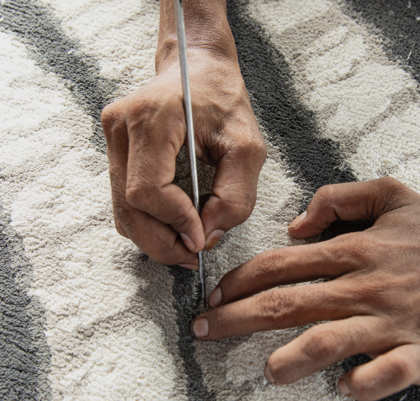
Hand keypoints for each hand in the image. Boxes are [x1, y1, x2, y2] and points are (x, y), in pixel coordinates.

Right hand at [101, 40, 265, 265]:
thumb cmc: (224, 101)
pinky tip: (174, 225)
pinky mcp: (114, 149)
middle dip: (163, 242)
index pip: (147, 191)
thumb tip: (206, 236)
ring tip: (187, 242)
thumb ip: (235, 196)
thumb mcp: (247, 147)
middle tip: (194, 254)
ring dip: (155, 237)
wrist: (198, 67)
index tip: (201, 237)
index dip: (175, 223)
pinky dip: (149, 223)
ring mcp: (111, 138)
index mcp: (152, 118)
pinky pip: (124, 201)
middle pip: (128, 209)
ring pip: (122, 211)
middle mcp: (121, 127)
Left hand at [191, 178, 419, 400]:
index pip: (278, 265)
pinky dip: (358, 383)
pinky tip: (343, 385)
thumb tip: (295, 225)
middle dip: (235, 319)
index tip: (215, 296)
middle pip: (285, 303)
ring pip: (325, 342)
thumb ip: (336, 198)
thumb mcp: (388, 192)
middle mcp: (363, 286)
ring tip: (268, 371)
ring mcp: (391, 321)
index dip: (238, 281)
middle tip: (205, 331)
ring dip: (288, 359)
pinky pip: (382, 374)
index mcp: (352, 250)